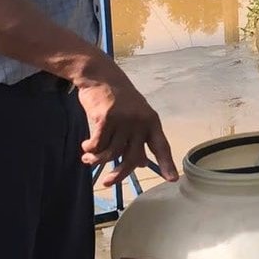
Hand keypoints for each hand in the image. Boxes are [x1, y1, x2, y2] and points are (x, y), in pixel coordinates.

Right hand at [75, 57, 178, 186]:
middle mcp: (140, 122)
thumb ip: (140, 139)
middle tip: (107, 183)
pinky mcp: (106, 118)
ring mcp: (123, 120)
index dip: (167, 164)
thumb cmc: (118, 98)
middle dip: (120, 174)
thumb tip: (143, 163)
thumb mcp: (136, 115)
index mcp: (151, 122)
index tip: (172, 179)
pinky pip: (98, 144)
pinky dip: (90, 149)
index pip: (162, 146)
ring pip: (112, 153)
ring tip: (88, 159)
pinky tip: (86, 147)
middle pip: (133, 157)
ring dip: (97, 159)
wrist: (100, 76)